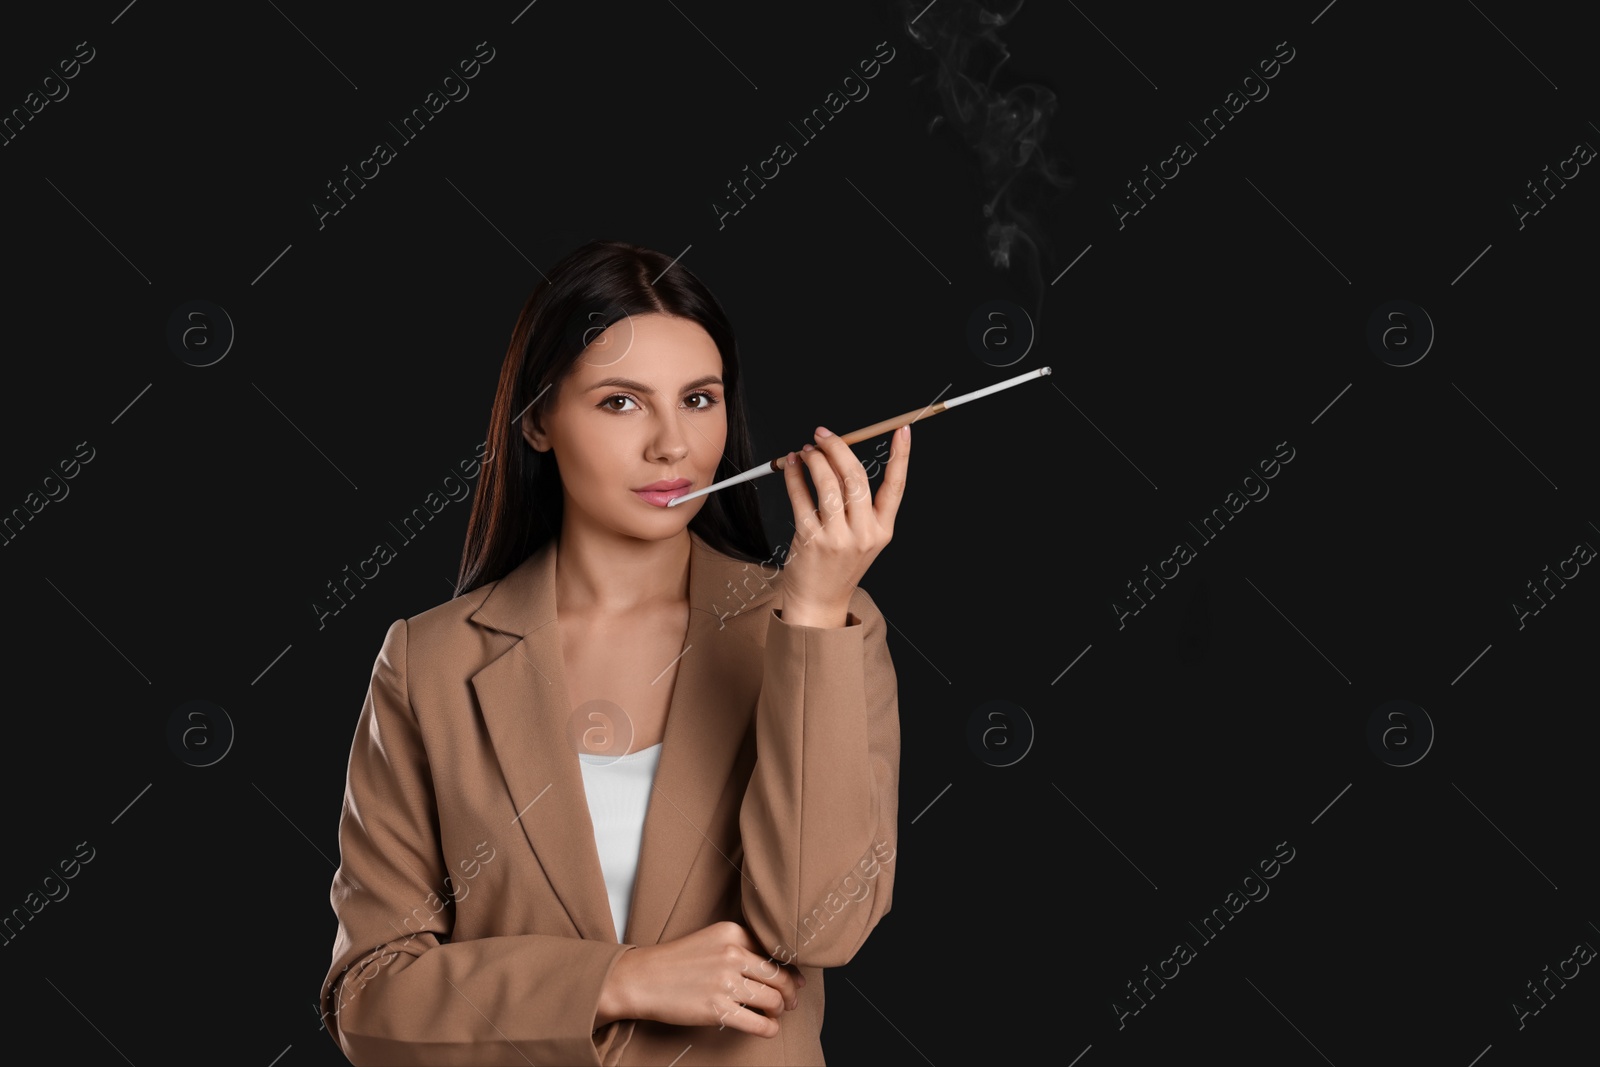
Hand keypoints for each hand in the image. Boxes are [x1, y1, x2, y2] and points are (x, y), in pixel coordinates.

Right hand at [597, 920, 805, 1037]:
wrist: (641, 978)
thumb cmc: (676, 961)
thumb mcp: (711, 939)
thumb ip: (741, 947)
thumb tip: (778, 966)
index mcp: (732, 933)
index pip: (776, 952)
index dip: (790, 970)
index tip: (795, 981)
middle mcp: (732, 954)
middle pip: (780, 976)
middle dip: (790, 993)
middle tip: (790, 1002)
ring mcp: (725, 982)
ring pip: (774, 999)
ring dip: (780, 1010)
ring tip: (774, 1014)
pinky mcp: (717, 1009)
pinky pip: (758, 1023)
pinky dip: (770, 1028)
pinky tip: (769, 1028)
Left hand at [779, 424, 909, 625]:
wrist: (818, 602)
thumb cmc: (838, 565)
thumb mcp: (860, 538)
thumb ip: (857, 504)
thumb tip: (840, 458)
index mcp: (882, 530)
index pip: (896, 486)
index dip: (901, 456)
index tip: (902, 430)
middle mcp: (864, 533)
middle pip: (856, 477)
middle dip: (838, 448)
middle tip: (823, 434)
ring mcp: (837, 537)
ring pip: (828, 483)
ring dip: (814, 459)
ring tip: (806, 451)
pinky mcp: (810, 539)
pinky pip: (801, 497)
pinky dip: (794, 476)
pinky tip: (791, 466)